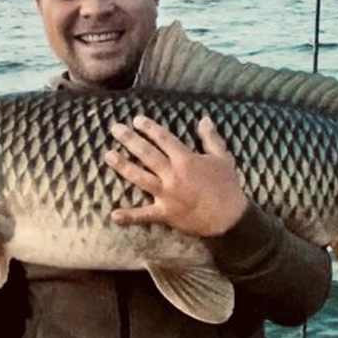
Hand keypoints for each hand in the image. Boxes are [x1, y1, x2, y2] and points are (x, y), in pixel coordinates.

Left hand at [105, 115, 247, 236]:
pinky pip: (144, 215)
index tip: (136, 120)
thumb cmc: (227, 186)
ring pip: (140, 178)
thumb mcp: (223, 158)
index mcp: (186, 160)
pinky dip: (129, 216)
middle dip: (130, 140)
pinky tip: (114, 215)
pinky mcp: (165, 213)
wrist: (229, 218)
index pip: (163, 139)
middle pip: (147, 154)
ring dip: (123, 166)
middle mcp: (173, 175)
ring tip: (108, 155)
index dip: (149, 128)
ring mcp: (167, 195)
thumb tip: (204, 119)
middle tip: (115, 129)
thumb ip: (211, 138)